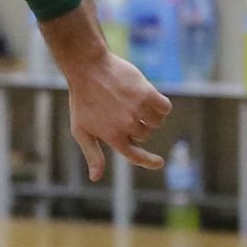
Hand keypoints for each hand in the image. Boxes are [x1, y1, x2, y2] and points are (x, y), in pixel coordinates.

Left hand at [66, 52, 172, 180]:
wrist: (88, 67)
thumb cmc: (83, 99)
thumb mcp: (81, 130)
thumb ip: (92, 154)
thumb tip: (95, 178)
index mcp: (113, 137)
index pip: (136, 156)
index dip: (148, 161)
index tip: (159, 162)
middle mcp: (128, 126)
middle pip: (145, 134)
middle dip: (137, 126)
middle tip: (121, 110)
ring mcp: (138, 109)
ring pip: (156, 122)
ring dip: (149, 115)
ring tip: (133, 102)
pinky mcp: (147, 93)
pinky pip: (165, 107)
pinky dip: (161, 105)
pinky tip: (151, 98)